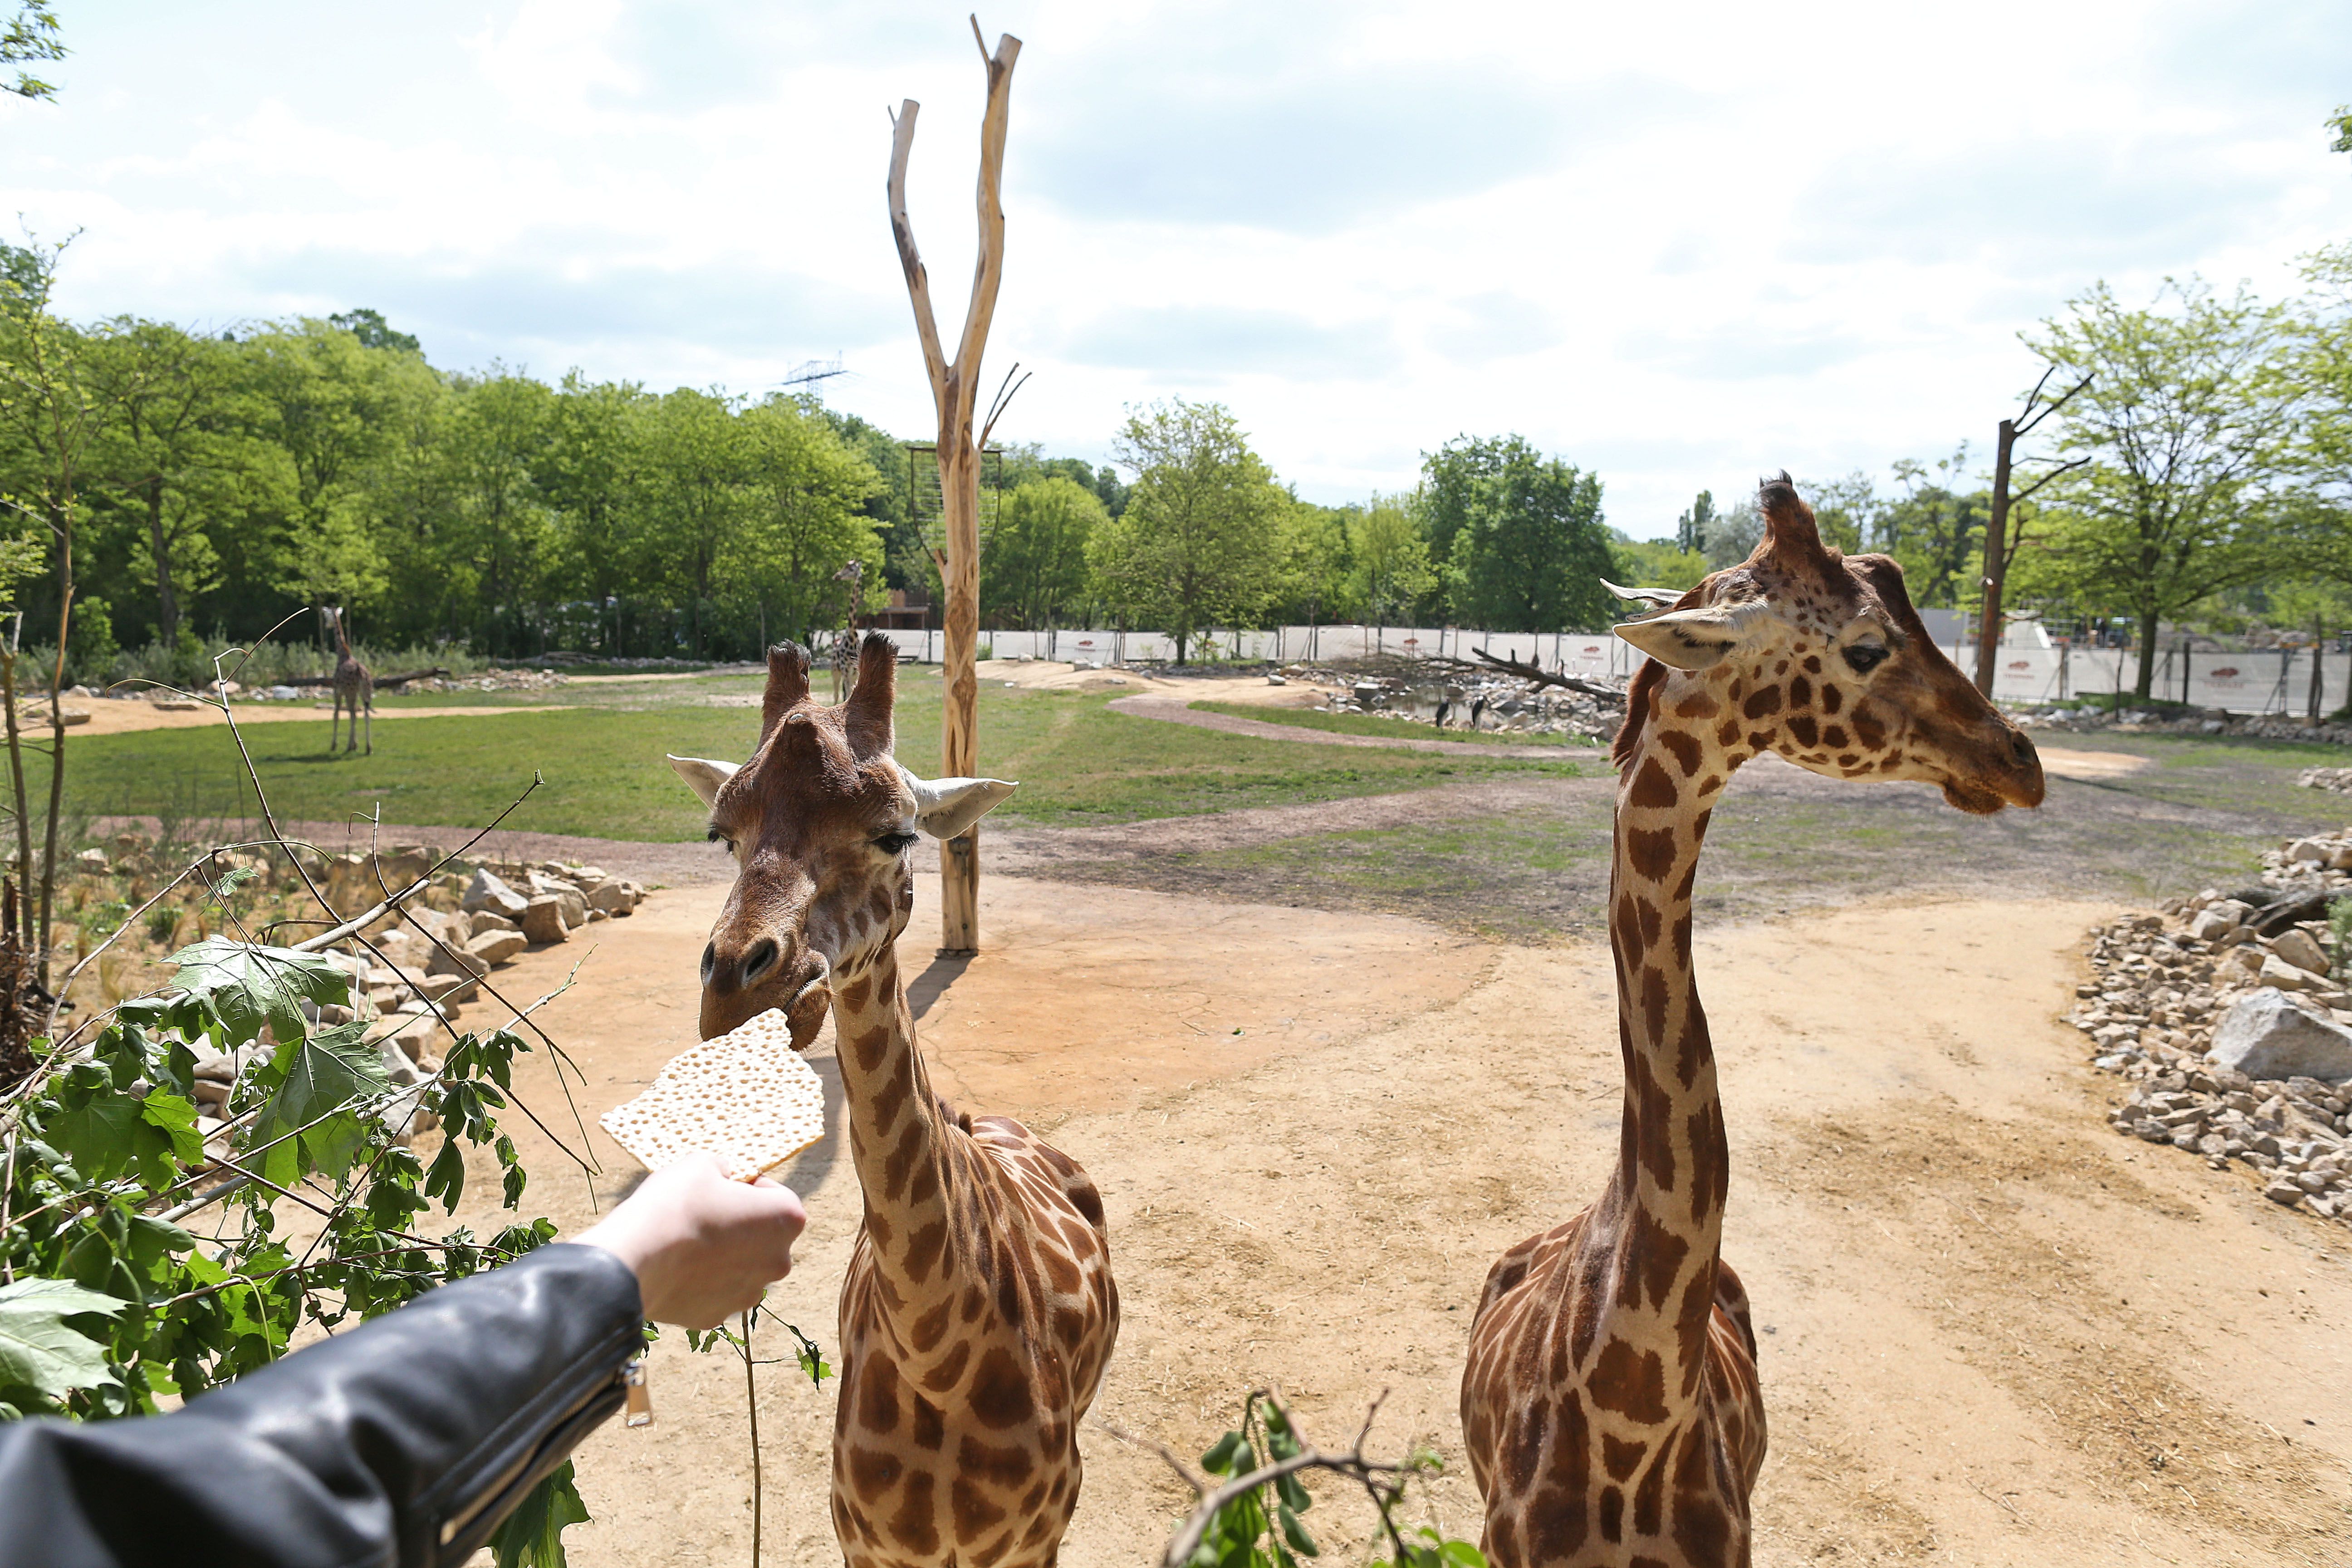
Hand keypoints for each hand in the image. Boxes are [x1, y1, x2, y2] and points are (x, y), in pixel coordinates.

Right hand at [575, 1154, 807, 1327]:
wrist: (632, 1260)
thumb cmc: (674, 1205)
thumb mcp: (700, 1164)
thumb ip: (721, 1168)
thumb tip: (722, 1176)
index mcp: (785, 1220)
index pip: (778, 1196)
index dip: (751, 1188)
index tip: (725, 1187)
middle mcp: (778, 1262)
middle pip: (762, 1237)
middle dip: (739, 1224)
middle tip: (704, 1214)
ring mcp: (747, 1294)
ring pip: (739, 1268)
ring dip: (722, 1255)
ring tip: (686, 1242)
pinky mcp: (716, 1316)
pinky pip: (713, 1292)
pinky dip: (699, 1282)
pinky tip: (675, 1268)